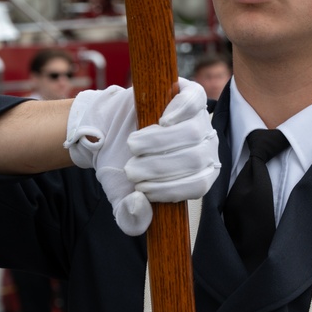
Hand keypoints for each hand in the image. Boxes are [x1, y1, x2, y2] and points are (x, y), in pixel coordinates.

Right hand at [64, 79, 219, 234]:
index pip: (199, 185)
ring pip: (192, 133)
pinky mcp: (190, 94)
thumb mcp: (122, 196)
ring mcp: (200, 119)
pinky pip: (195, 102)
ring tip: (133, 145)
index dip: (169, 189)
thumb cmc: (120, 164)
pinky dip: (179, 111)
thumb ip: (131, 217)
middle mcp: (207, 146)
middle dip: (157, 168)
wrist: (105, 131)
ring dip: (157, 142)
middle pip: (194, 159)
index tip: (141, 189)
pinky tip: (161, 120)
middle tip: (131, 168)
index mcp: (200, 173)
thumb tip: (139, 207)